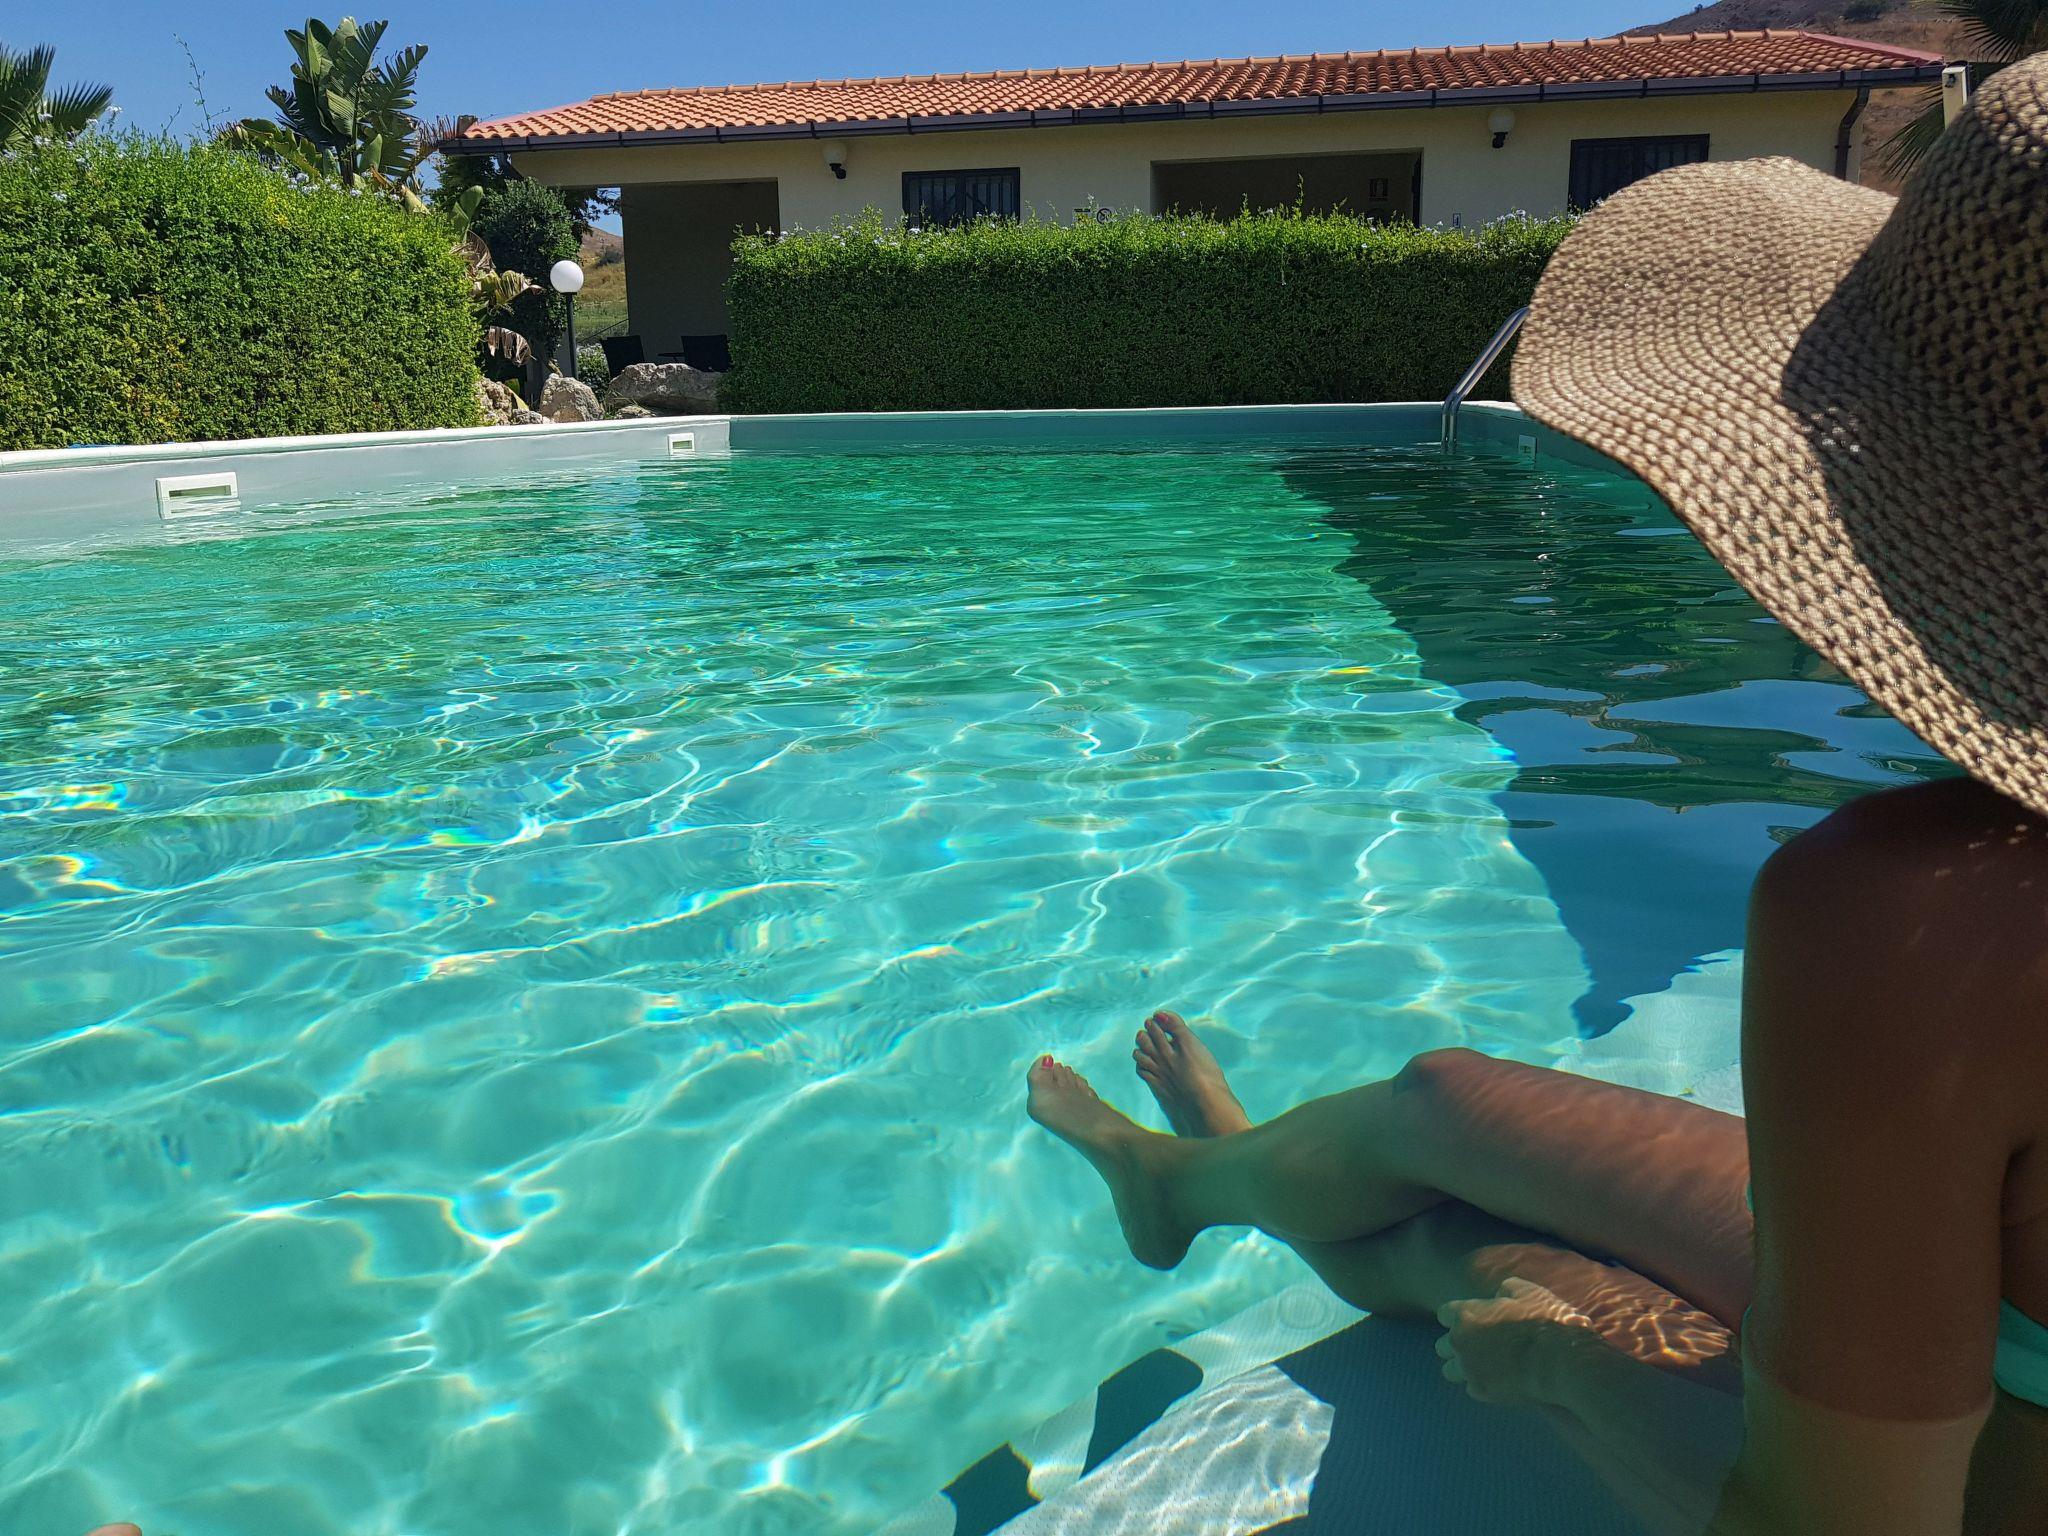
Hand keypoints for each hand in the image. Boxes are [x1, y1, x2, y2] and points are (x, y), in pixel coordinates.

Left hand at [1436, 1277, 1594, 1404]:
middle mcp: (1459, 1341)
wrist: (1560, 1361)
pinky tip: (1500, 1381)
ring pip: (1450, 1370)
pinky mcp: (1481, 1391)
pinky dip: (1483, 1385)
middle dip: (1458, 1344)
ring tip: (1484, 1367)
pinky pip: (1472, 1388)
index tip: (1473, 1320)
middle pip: (1443, 1345)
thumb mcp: (1527, 1291)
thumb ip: (1506, 1290)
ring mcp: (1468, 1368)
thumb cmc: (1545, 1322)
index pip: (1445, 1314)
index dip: (1460, 1317)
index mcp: (1466, 1314)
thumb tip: (1501, 1295)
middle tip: (1480, 1346)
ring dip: (1464, 1368)